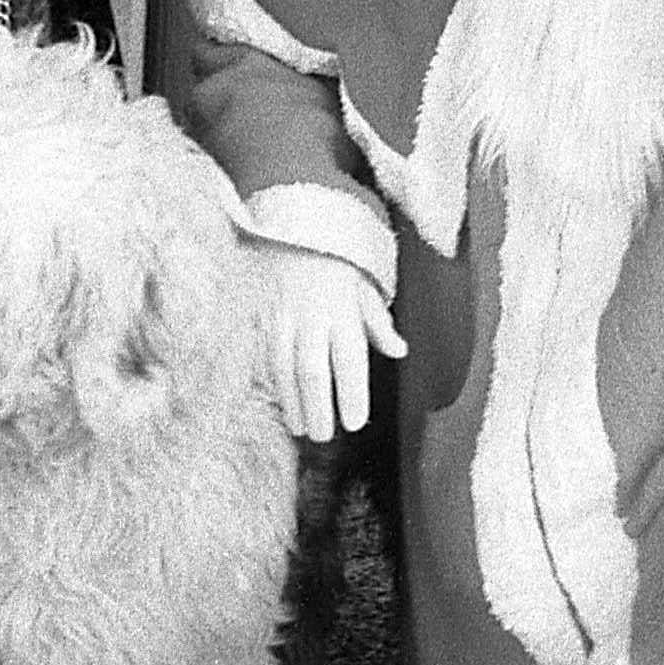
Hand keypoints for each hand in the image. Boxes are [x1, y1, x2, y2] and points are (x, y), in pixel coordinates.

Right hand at [256, 245, 406, 442]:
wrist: (294, 228)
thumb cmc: (338, 263)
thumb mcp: (366, 287)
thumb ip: (379, 323)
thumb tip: (399, 350)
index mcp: (343, 309)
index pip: (348, 359)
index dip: (350, 393)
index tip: (355, 421)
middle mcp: (312, 315)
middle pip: (312, 370)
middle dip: (318, 407)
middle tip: (325, 436)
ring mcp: (283, 316)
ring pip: (285, 367)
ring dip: (292, 402)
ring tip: (302, 428)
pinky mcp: (264, 317)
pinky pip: (267, 356)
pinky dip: (275, 384)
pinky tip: (284, 404)